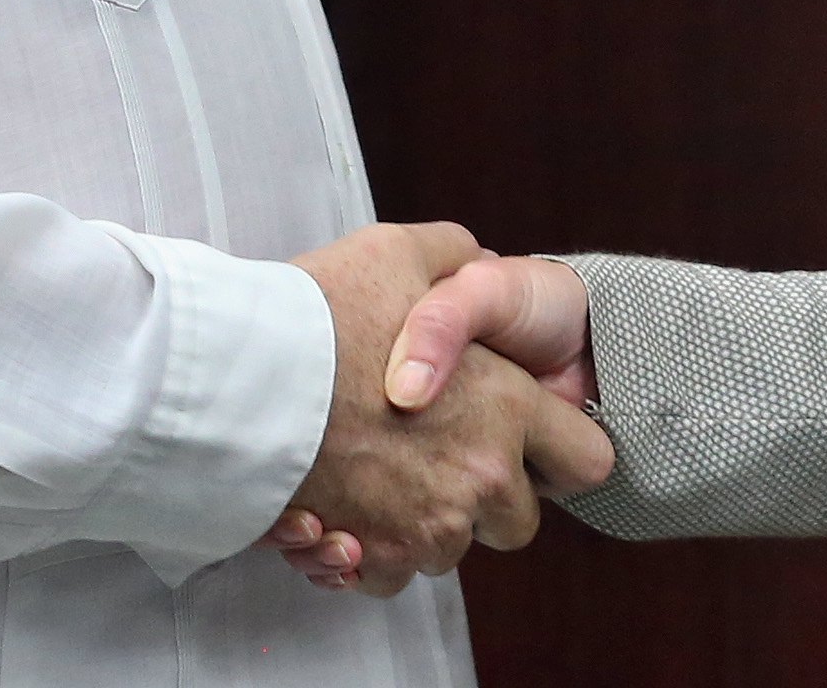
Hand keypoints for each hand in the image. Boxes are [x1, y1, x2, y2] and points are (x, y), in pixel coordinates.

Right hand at [270, 253, 597, 590]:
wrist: (239, 377)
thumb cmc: (321, 313)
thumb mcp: (401, 252)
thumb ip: (454, 256)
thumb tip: (473, 259)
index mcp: (506, 407)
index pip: (587, 460)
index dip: (562, 450)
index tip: (530, 439)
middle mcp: (478, 478)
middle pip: (519, 523)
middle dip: (487, 499)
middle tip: (440, 456)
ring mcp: (426, 526)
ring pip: (449, 550)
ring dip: (422, 522)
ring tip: (379, 473)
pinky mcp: (372, 557)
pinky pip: (389, 575)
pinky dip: (370, 551)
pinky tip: (344, 508)